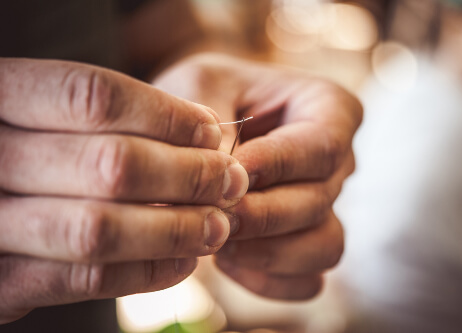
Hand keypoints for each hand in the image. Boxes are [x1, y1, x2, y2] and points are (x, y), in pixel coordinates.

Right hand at [0, 58, 247, 322]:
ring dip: (176, 229)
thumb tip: (208, 129)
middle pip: (109, 164)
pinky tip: (184, 261)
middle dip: (187, 175)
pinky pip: (86, 280)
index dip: (166, 115)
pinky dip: (147, 270)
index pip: (93, 96)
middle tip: (232, 182)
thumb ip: (117, 118)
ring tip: (218, 226)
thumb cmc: (34, 150)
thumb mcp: (53, 116)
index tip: (213, 131)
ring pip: (100, 229)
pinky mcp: (0, 283)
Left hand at [154, 54, 361, 299]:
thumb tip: (222, 179)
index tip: (224, 178)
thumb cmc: (203, 97)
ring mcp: (327, 207)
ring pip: (325, 247)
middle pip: (319, 201)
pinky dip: (269, 281)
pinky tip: (227, 262)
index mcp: (327, 109)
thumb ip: (209, 123)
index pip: (320, 146)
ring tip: (218, 239)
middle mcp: (336, 162)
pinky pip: (308, 281)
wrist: (196, 131)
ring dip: (268, 253)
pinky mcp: (307, 245)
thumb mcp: (199, 85)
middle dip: (261, 216)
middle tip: (211, 216)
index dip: (274, 166)